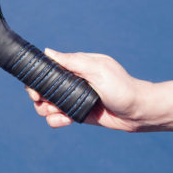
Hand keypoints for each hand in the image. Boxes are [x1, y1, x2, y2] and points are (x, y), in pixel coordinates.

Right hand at [27, 49, 152, 130]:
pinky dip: (56, 120)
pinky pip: (57, 118)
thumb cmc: (121, 87)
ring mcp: (73, 99)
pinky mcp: (76, 114)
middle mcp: (71, 82)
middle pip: (42, 88)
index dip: (36, 77)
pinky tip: (66, 120)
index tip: (34, 86)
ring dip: (46, 109)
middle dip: (37, 95)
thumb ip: (72, 61)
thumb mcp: (97, 69)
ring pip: (46, 104)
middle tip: (41, 100)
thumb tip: (47, 52)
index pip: (48, 68)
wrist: (138, 113)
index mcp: (75, 67)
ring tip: (58, 112)